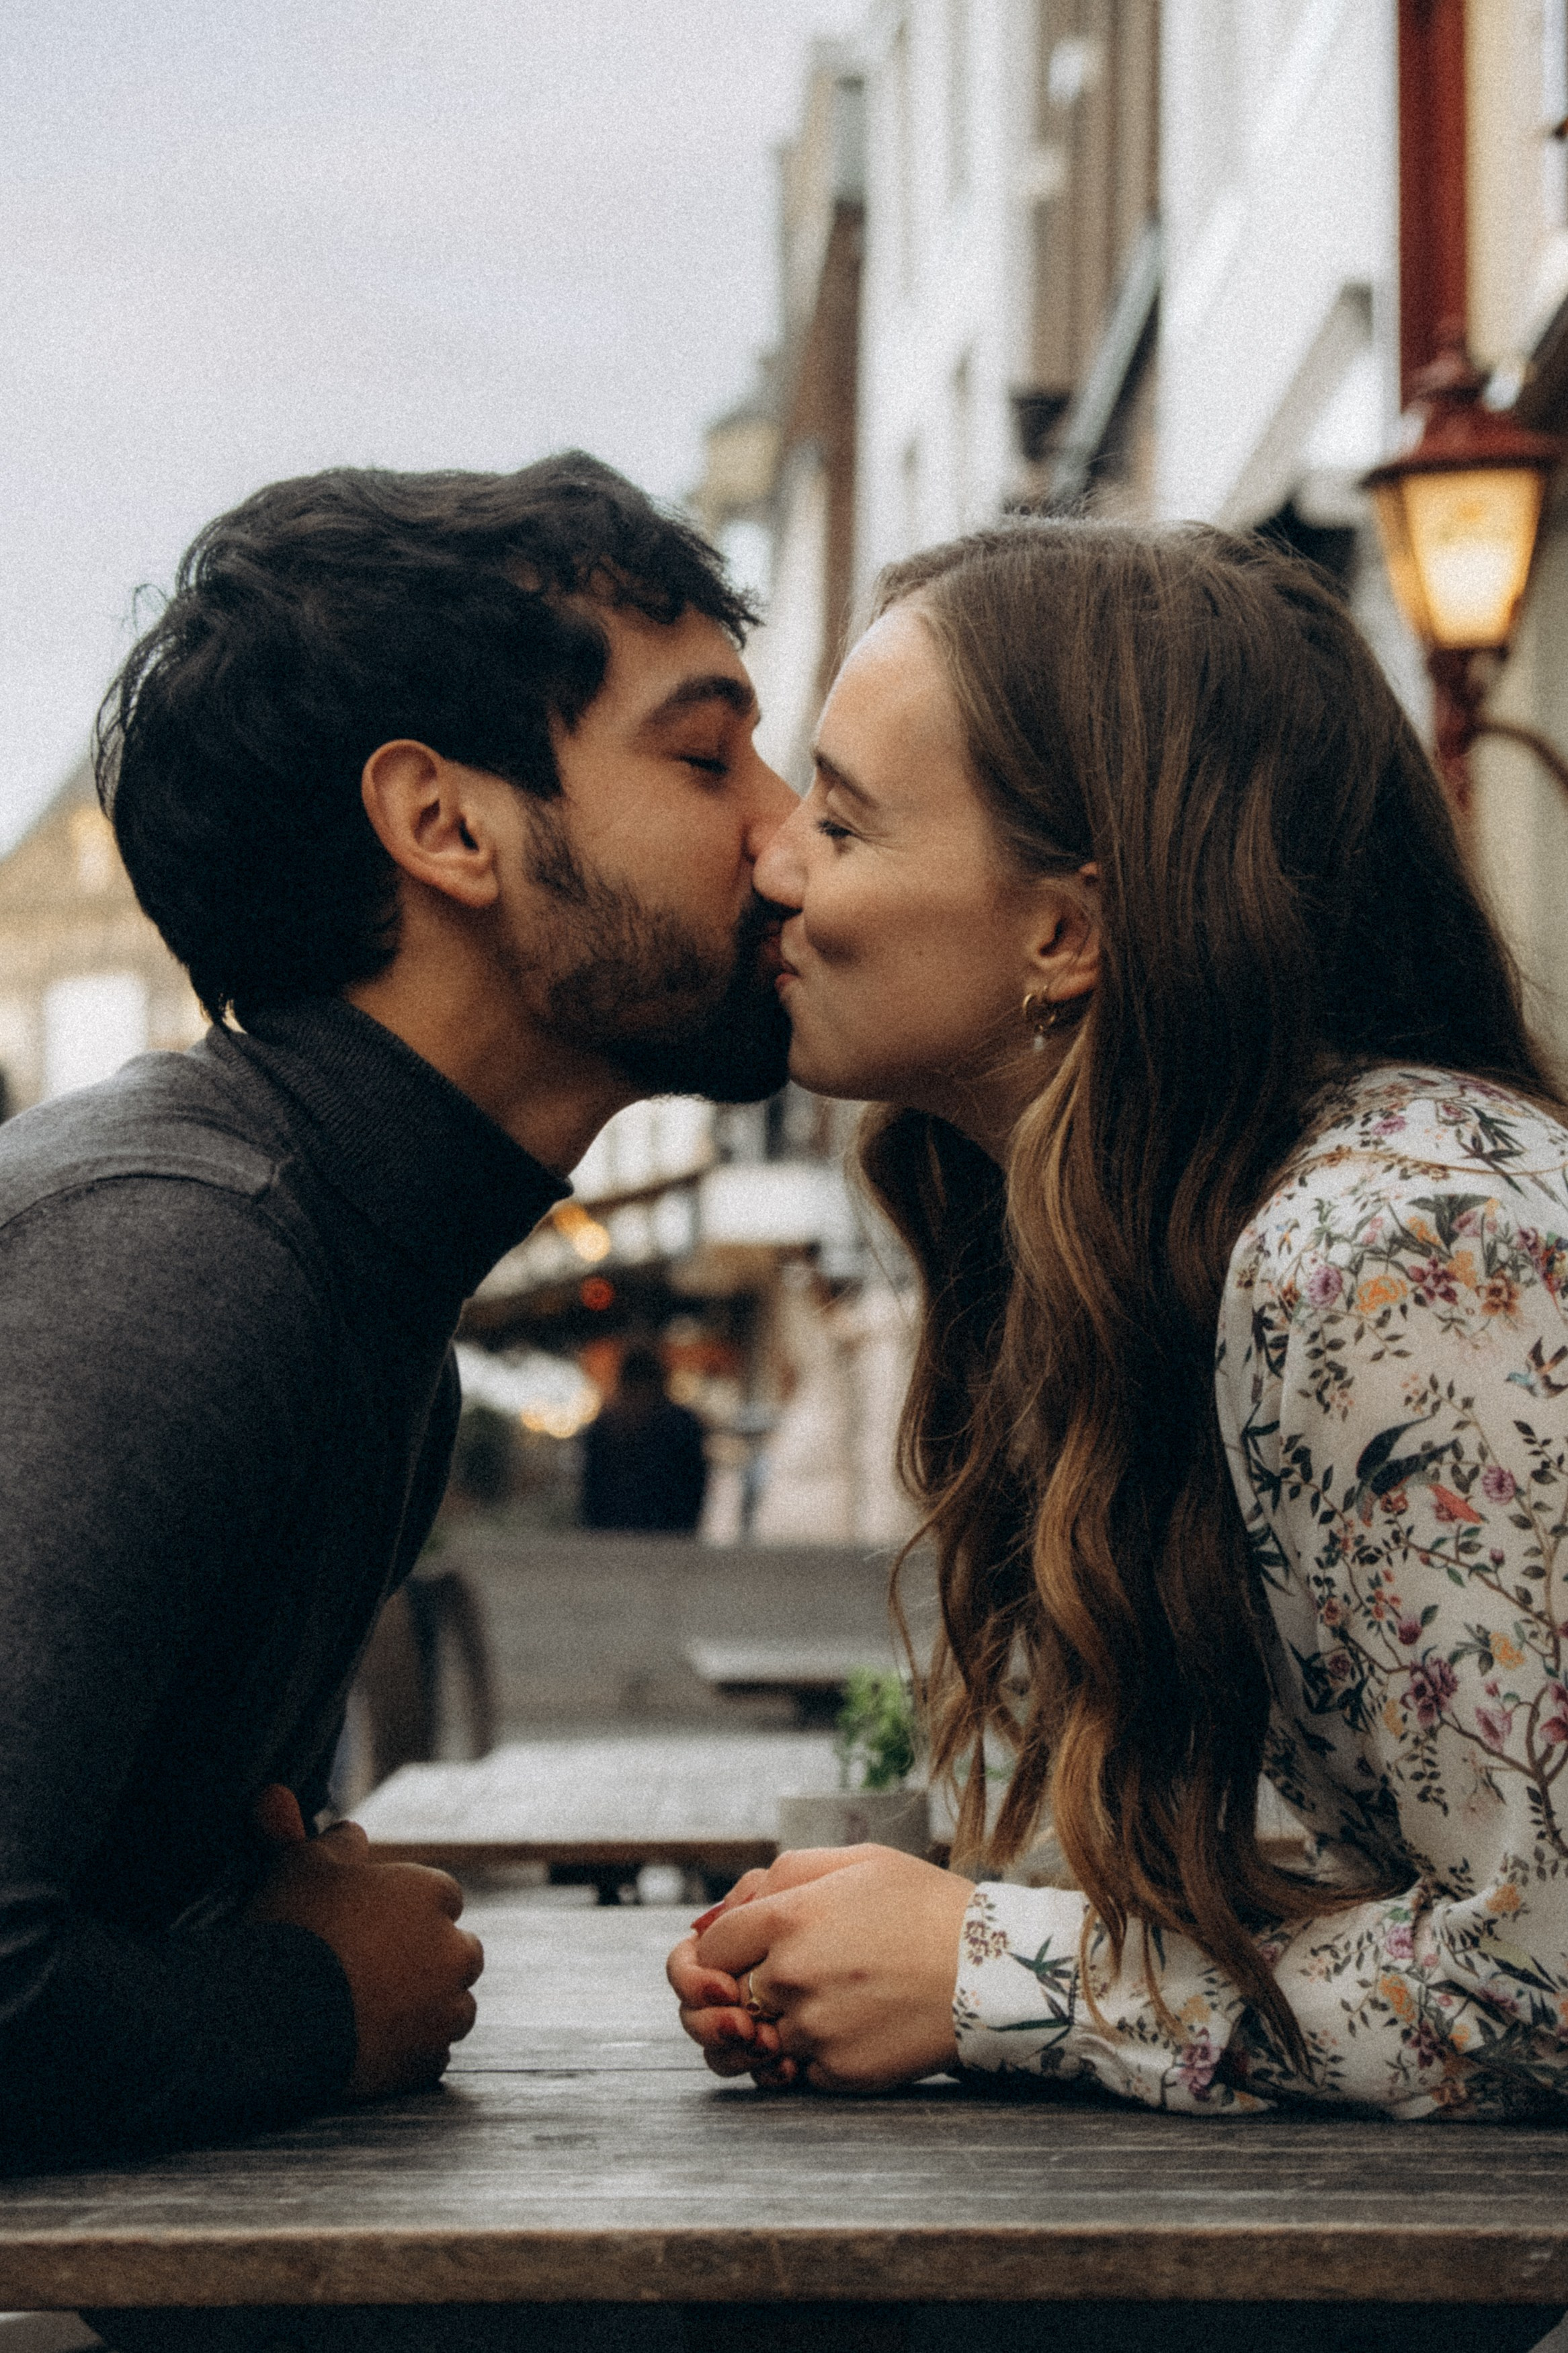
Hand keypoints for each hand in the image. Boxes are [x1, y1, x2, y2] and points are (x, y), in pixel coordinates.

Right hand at [245, 1785, 483, 2100]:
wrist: (273, 2015)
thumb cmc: (291, 1927)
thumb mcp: (302, 1864)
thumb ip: (333, 1842)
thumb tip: (348, 1828)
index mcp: (434, 1894)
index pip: (439, 1897)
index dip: (403, 1911)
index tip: (370, 1925)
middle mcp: (455, 1951)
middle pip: (455, 1952)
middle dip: (427, 1959)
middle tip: (373, 1969)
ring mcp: (446, 2011)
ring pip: (451, 2006)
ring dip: (425, 2007)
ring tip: (372, 2008)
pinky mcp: (428, 2061)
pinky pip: (430, 2052)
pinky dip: (408, 2050)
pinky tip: (369, 2043)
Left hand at [671, 1844, 974, 2091]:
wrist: (990, 1971)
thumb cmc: (922, 1906)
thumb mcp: (853, 1861)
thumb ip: (776, 1879)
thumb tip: (713, 1917)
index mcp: (788, 1919)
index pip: (708, 1947)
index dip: (714, 1950)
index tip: (739, 1951)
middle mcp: (790, 1977)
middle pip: (716, 2000)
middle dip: (726, 1993)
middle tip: (761, 1984)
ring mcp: (811, 2030)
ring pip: (748, 2043)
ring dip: (761, 2029)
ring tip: (808, 2005)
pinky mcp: (836, 2072)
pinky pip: (790, 2072)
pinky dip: (802, 2056)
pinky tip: (840, 2028)